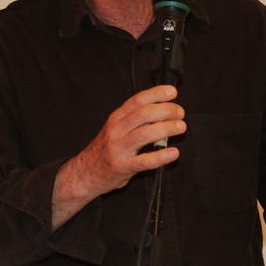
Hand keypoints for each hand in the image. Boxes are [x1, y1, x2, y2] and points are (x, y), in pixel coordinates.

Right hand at [51, 85, 186, 228]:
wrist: (85, 173)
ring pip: (145, 134)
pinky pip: (144, 161)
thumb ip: (133, 121)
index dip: (156, 94)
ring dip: (167, 128)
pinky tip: (174, 153)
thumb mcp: (115, 129)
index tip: (172, 92)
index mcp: (116, 118)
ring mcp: (119, 148)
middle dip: (166, 110)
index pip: (137, 100)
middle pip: (144, 114)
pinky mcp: (122, 167)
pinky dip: (161, 156)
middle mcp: (116, 130)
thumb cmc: (105, 150)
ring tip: (181, 127)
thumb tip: (162, 111)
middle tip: (180, 113)